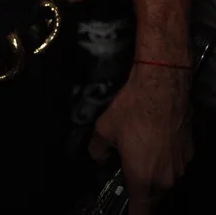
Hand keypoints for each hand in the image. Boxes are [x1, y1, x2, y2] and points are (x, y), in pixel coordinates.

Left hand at [89, 66, 191, 213]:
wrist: (162, 87)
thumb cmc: (132, 109)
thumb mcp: (104, 128)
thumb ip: (97, 151)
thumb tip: (98, 158)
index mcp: (143, 179)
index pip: (140, 213)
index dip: (132, 214)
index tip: (127, 209)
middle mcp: (165, 179)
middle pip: (154, 198)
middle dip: (142, 191)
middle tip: (130, 172)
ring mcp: (181, 167)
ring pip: (166, 180)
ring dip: (155, 173)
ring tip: (143, 150)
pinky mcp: (190, 152)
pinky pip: (176, 164)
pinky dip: (166, 159)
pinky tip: (157, 139)